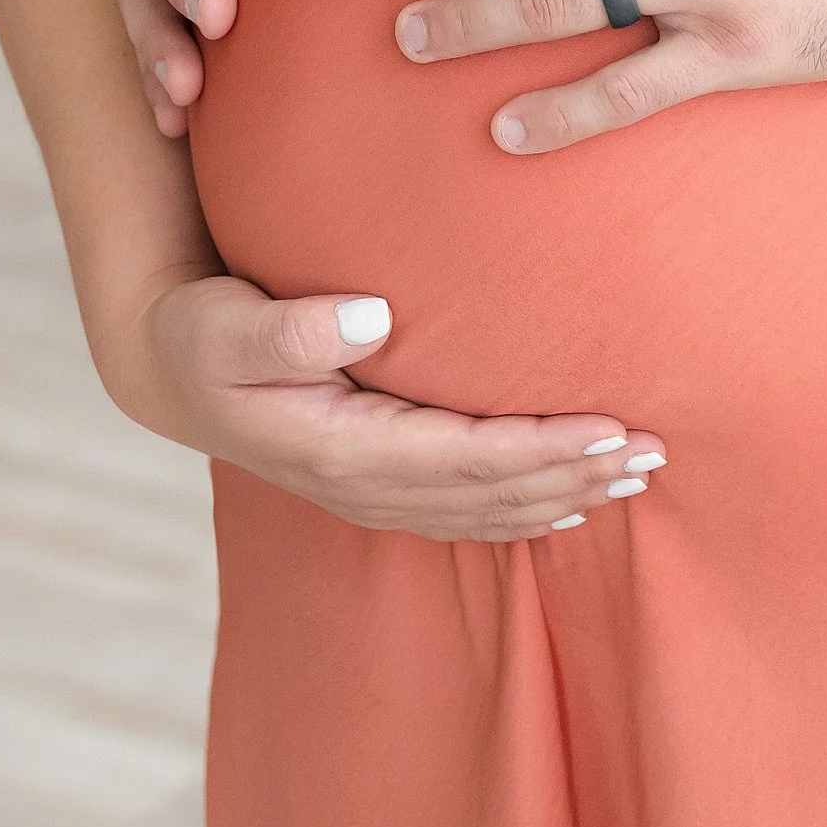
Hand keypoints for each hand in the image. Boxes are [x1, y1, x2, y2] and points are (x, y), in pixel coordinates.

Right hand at [110, 269, 665, 541]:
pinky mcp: (375, 478)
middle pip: (487, 494)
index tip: (609, 429)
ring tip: (636, 475)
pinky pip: (463, 508)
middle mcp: (362, 482)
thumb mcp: (226, 324)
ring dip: (562, 494)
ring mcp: (369, 490)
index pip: (462, 459)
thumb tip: (367, 317)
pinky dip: (522, 505)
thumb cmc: (203, 331)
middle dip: (573, 475)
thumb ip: (289, 329)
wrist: (171, 367)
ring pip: (483, 509)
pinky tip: (569, 499)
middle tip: (654, 452)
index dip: (539, 449)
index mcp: (339, 447)